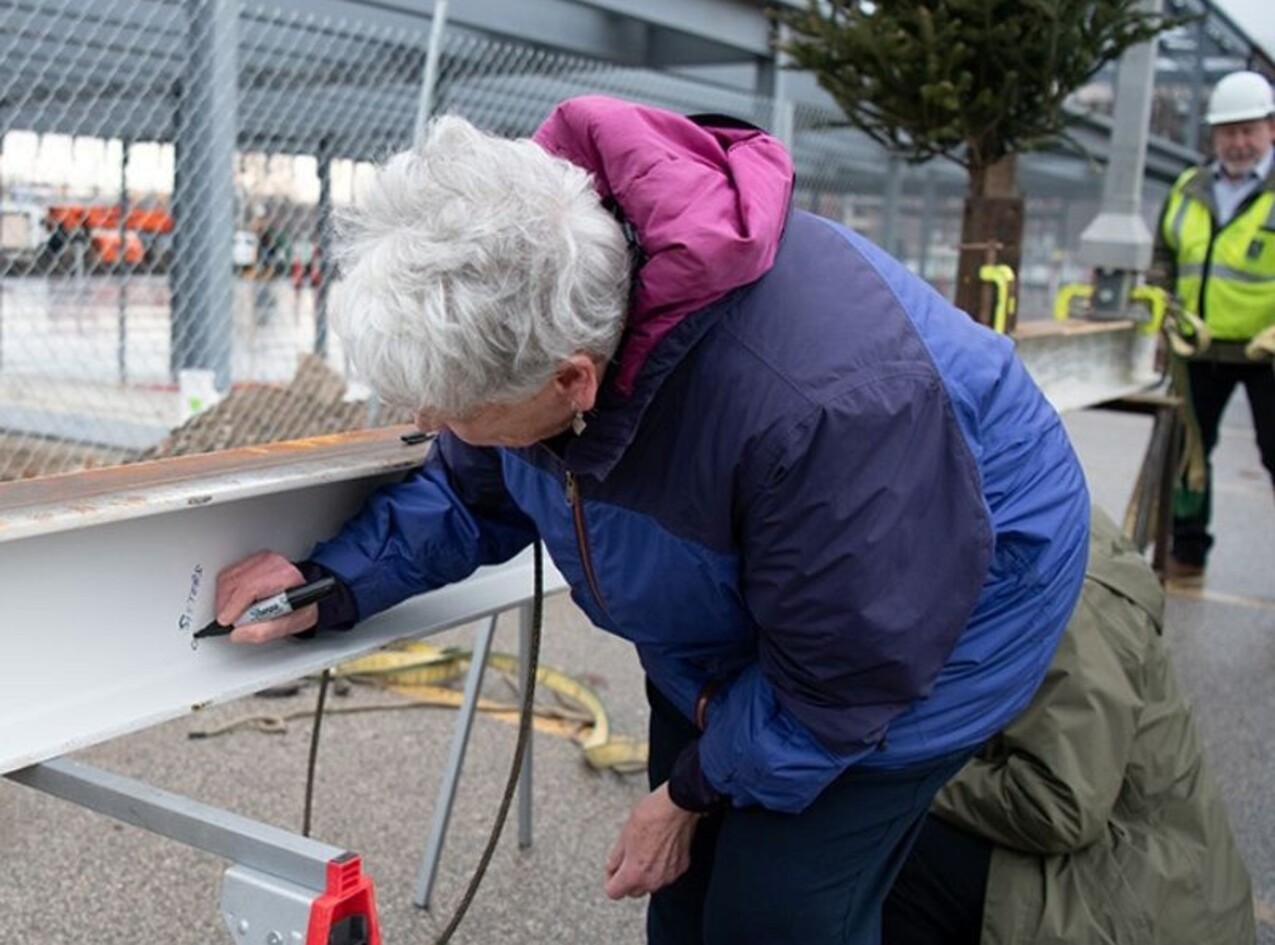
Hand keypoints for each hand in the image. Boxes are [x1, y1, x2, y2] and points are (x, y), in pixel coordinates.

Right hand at [214, 550, 316, 643]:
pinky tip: (234, 602)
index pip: (251, 587)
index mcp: (286, 576)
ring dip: (223, 599)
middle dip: (226, 605)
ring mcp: (262, 559)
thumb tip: (239, 633)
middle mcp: (273, 563)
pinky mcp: (252, 560)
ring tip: (233, 613)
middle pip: (236, 581)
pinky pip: (229, 574)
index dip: (234, 606)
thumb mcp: (293, 624)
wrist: (307, 591)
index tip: (226, 621)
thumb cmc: (303, 606)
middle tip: (229, 621)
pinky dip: (226, 591)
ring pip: (228, 577)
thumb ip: (266, 631)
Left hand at [603, 783, 700, 899]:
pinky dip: (662, 866)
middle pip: (633, 891)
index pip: (613, 892)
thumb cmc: (650, 815)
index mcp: (634, 873)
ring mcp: (669, 875)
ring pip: (651, 884)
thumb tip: (613, 867)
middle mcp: (652, 880)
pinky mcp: (681, 867)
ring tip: (646, 849)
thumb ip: (616, 858)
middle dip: (628, 878)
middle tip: (628, 858)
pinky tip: (661, 848)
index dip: (610, 879)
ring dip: (646, 873)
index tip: (613, 869)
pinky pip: (666, 874)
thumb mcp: (624, 834)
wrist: (677, 805)